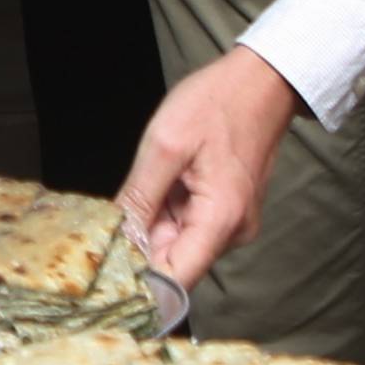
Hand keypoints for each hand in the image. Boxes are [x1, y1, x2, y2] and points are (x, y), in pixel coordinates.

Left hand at [116, 45, 299, 287]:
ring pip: (178, 242)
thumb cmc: (217, 103)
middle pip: (174, 262)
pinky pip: (188, 224)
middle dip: (139, 246)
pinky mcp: (227, 210)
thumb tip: (115, 240)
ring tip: (140, 187)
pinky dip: (166, 211)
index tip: (104, 272)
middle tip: (107, 221)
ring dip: (152, 224)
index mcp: (220, 220)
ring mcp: (232, 222)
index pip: (176, 281)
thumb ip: (139, 197)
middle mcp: (231, 231)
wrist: (261, 80)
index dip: (139, 284)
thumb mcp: (165, 144)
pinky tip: (159, 182)